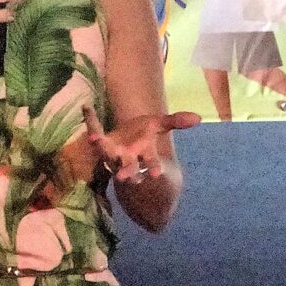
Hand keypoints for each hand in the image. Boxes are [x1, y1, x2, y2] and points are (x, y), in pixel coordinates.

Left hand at [81, 104, 200, 184]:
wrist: (125, 144)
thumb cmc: (144, 139)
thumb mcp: (160, 127)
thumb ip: (177, 122)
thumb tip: (198, 117)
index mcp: (145, 155)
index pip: (151, 163)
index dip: (153, 167)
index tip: (156, 174)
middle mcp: (127, 158)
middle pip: (127, 167)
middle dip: (127, 172)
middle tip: (124, 178)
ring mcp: (112, 153)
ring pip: (106, 155)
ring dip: (101, 147)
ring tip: (95, 139)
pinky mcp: (100, 143)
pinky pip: (95, 130)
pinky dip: (91, 119)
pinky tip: (86, 107)